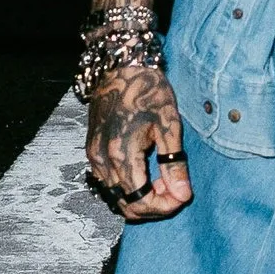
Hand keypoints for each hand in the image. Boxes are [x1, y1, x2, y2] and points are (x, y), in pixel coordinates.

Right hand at [84, 60, 193, 219]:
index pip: (141, 201)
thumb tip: (182, 195)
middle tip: (175, 187)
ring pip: (116, 197)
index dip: (164, 207)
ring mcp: (93, 157)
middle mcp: (102, 160)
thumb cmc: (148, 90)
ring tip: (163, 177)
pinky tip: (146, 170)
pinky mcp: (92, 151)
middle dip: (154, 205)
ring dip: (141, 196)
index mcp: (121, 154)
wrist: (121, 66)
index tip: (183, 197)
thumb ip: (174, 164)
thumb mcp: (169, 125)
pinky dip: (128, 187)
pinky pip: (108, 183)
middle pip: (126, 205)